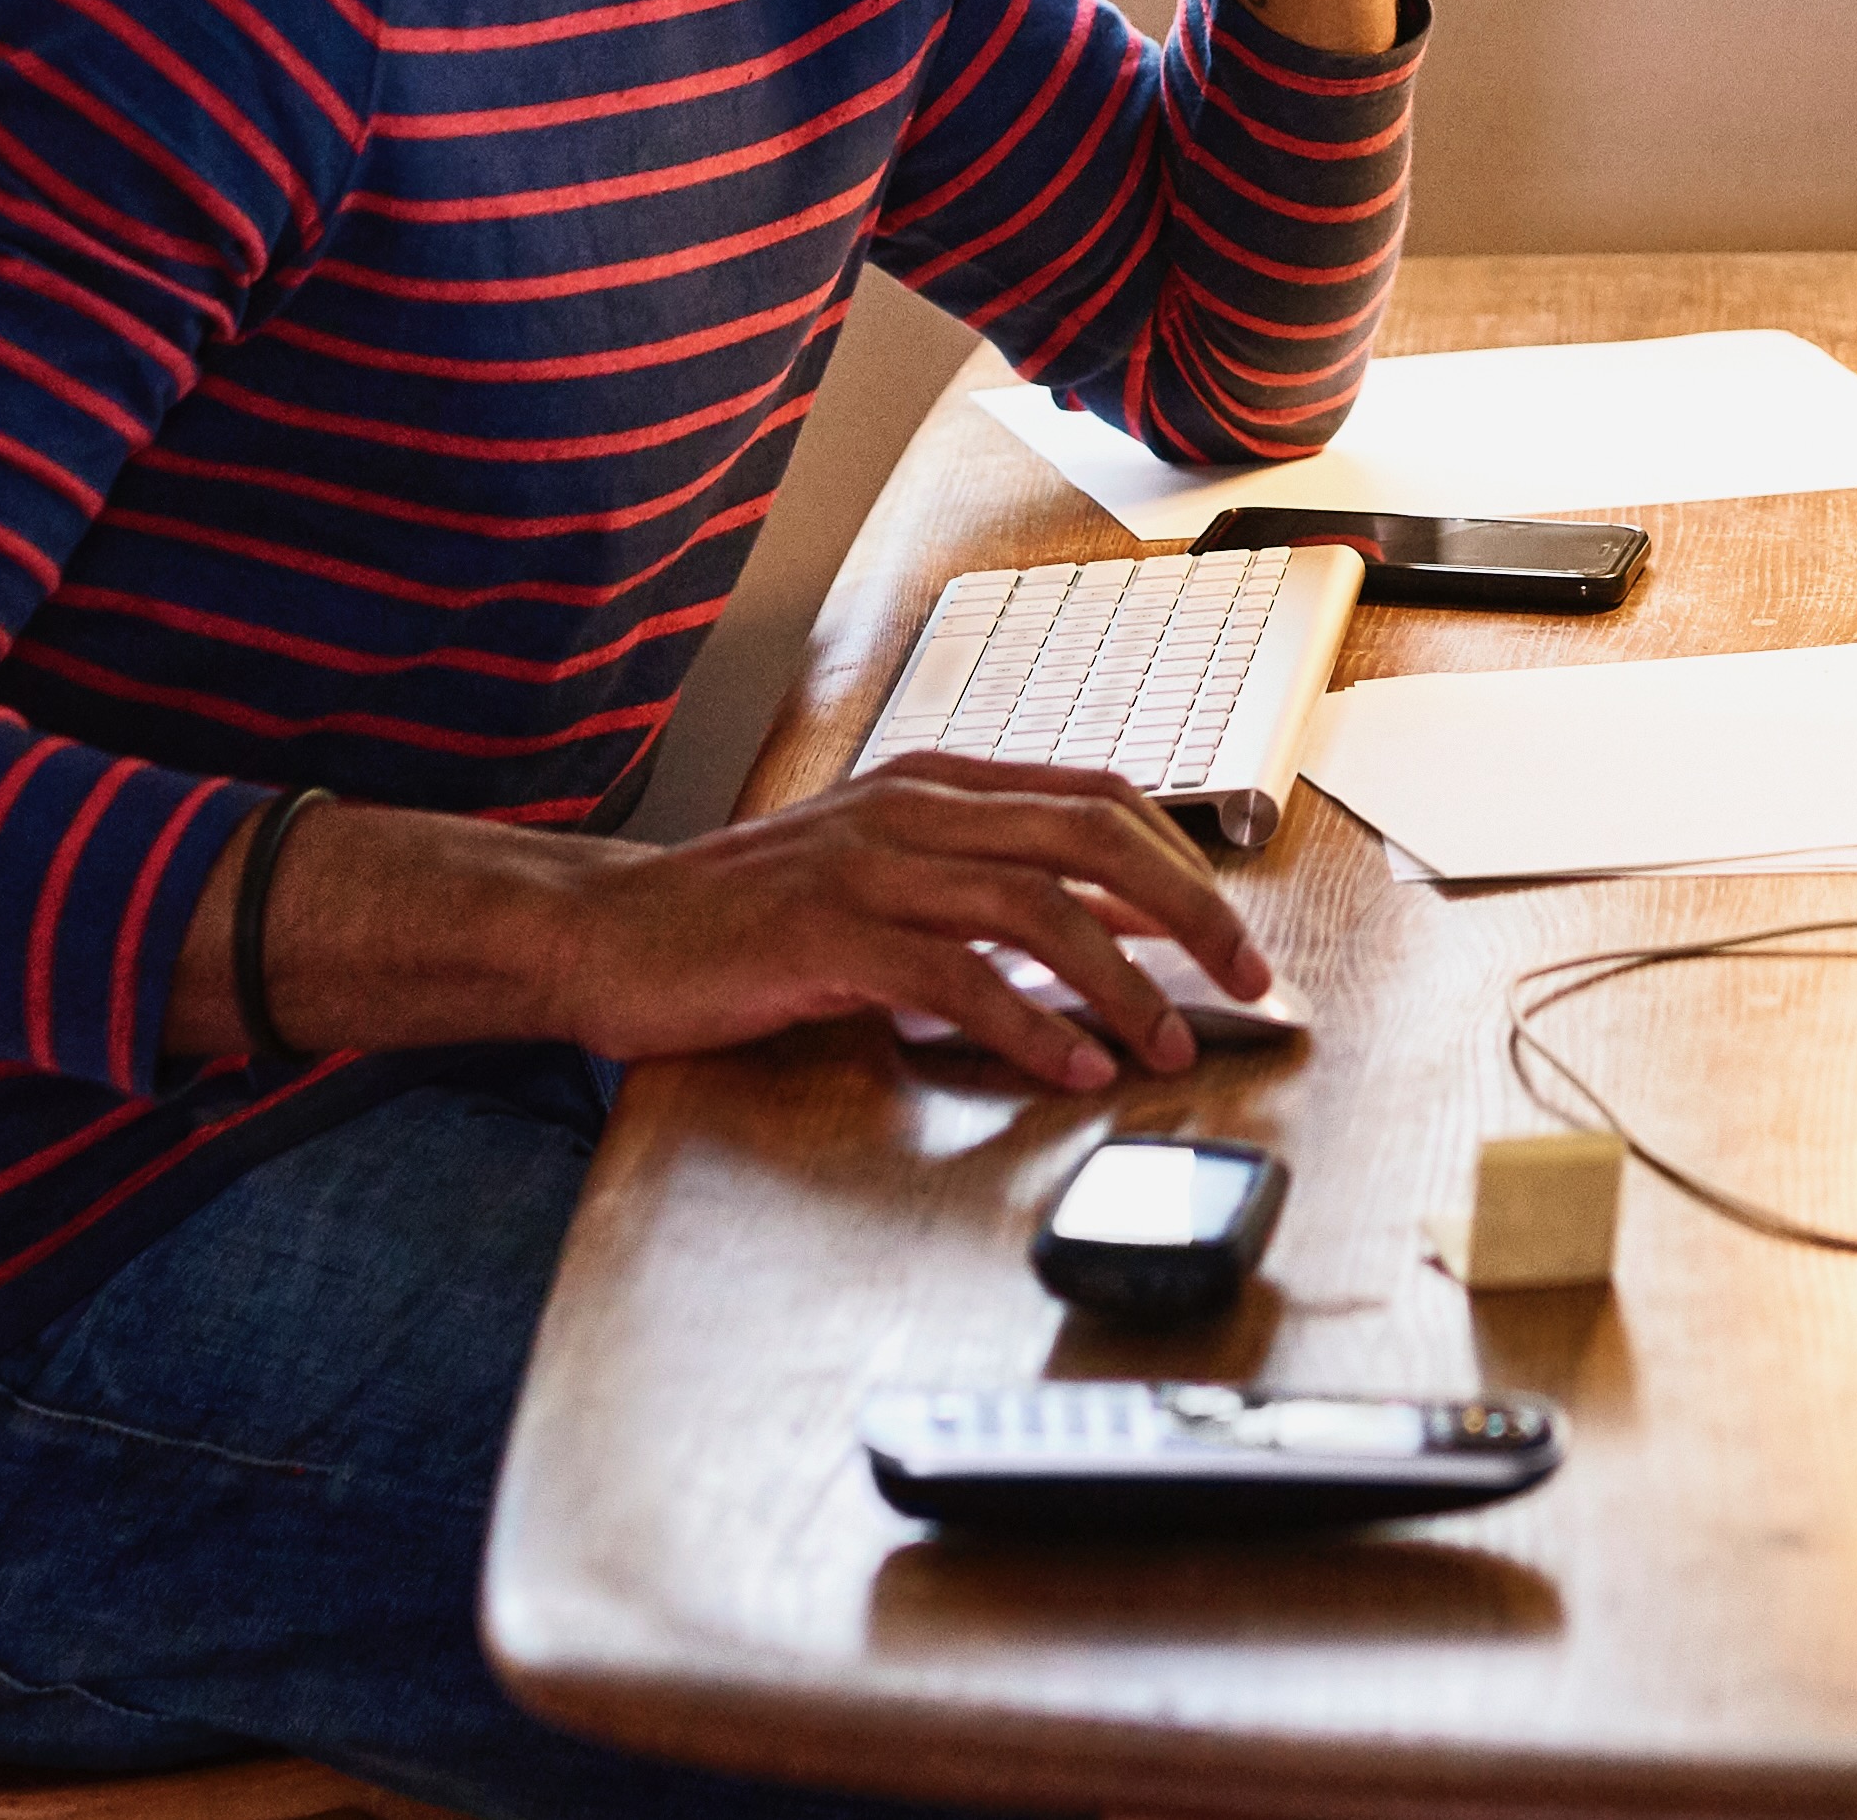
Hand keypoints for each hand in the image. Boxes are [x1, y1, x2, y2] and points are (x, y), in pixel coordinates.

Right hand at [542, 755, 1264, 1090]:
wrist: (609, 931)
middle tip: (1246, 983)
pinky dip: (1030, 1027)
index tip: (1235, 937)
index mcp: (934, 787)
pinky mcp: (827, 935)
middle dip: (1190, 912)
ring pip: (1038, 907)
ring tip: (1166, 1049)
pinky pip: (956, 978)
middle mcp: (912, 809)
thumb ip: (979, 890)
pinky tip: (1069, 1069)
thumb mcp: (879, 881)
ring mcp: (869, 867)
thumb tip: (1105, 933)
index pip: (1099, 798)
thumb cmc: (745, 920)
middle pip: (1095, 837)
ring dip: (1123, 984)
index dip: (1185, 863)